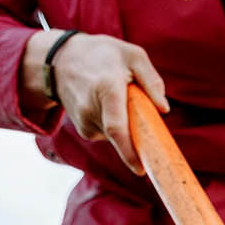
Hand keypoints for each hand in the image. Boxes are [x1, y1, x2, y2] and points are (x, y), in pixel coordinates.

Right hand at [21, 29, 167, 174]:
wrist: (61, 60)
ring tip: (115, 96)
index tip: (140, 170)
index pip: (116, 128)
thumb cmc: (102, 54)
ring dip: (126, 123)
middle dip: (138, 133)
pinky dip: (116, 124)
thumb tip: (164, 109)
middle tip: (140, 112)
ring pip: (117, 135)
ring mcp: (83, 121)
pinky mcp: (83, 129)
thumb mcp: (132, 55)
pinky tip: (106, 104)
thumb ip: (151, 79)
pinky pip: (109, 134)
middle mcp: (91, 109)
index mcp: (106, 89)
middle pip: (122, 135)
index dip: (128, 152)